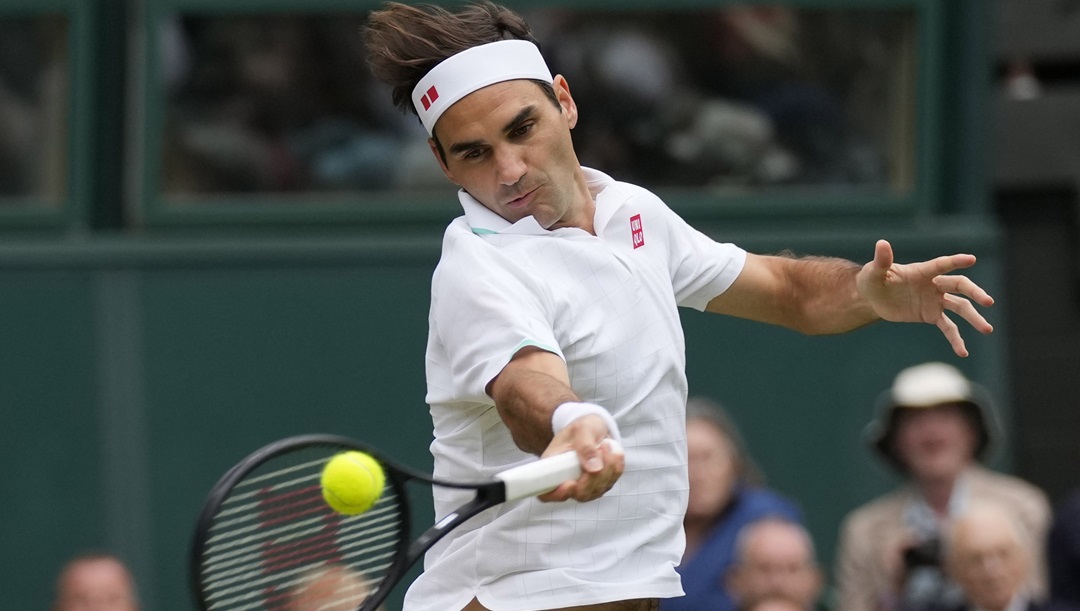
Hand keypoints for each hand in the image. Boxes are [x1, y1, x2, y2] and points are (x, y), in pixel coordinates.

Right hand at [537, 414, 624, 502]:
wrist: (593, 429)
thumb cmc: (581, 428)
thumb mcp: (581, 429)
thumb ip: (585, 446)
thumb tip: (594, 469)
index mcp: (551, 468)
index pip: (547, 493)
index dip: (558, 494)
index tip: (570, 483)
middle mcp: (566, 481)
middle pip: (580, 494)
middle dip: (594, 476)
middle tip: (601, 449)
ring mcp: (583, 486)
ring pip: (598, 490)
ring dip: (608, 467)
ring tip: (606, 445)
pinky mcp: (599, 485)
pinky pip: (611, 482)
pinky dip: (615, 466)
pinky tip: (613, 452)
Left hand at [856, 239, 994, 356]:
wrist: (872, 298)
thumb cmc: (872, 280)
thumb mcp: (873, 272)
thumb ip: (881, 260)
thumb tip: (881, 243)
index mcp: (922, 271)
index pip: (941, 265)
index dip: (955, 261)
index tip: (972, 259)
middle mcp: (933, 284)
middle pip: (959, 286)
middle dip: (974, 293)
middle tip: (988, 302)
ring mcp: (935, 300)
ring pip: (960, 308)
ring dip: (974, 318)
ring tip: (988, 329)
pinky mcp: (931, 315)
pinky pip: (948, 327)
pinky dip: (956, 339)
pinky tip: (963, 352)